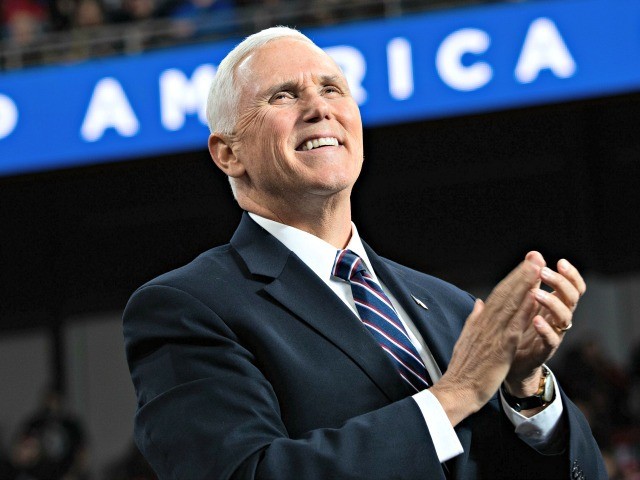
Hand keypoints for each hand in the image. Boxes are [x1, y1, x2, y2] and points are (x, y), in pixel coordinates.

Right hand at [430, 256, 540, 425]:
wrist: (456, 390)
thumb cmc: (462, 369)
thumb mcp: (466, 339)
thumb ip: (474, 319)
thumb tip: (479, 302)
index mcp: (479, 322)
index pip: (498, 295)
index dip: (513, 278)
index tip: (525, 264)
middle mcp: (485, 323)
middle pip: (505, 293)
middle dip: (521, 273)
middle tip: (535, 255)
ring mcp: (492, 335)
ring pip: (511, 304)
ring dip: (524, 284)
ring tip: (537, 266)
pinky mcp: (500, 348)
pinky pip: (515, 325)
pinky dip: (524, 310)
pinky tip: (534, 297)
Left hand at [505, 252, 586, 396]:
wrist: (510, 364)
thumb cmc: (520, 329)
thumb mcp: (525, 302)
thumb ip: (530, 280)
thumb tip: (533, 254)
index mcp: (554, 305)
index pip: (572, 287)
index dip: (570, 275)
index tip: (559, 261)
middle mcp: (558, 319)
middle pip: (572, 298)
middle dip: (560, 283)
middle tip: (544, 272)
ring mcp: (554, 335)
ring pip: (565, 318)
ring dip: (551, 303)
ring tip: (536, 293)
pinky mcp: (544, 351)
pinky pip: (551, 340)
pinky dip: (545, 329)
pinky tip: (536, 319)